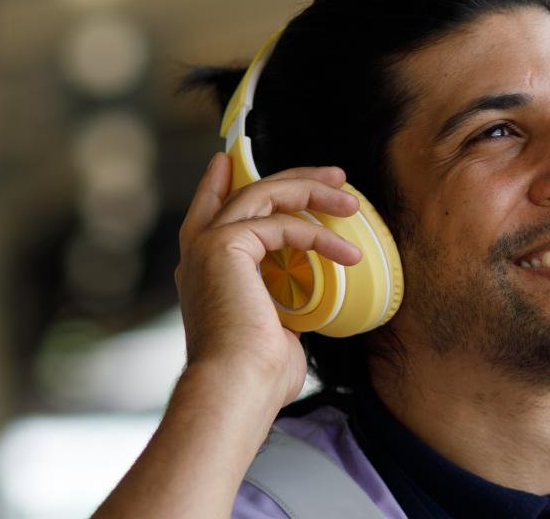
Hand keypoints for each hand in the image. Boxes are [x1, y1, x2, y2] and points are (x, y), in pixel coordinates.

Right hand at [172, 152, 362, 407]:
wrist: (236, 388)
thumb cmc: (257, 374)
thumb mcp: (273, 328)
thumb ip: (280, 302)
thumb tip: (306, 299)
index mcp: (203, 273)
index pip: (207, 213)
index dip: (216, 184)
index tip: (227, 161)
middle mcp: (198, 254)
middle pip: (244, 193)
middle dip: (292, 178)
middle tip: (334, 176)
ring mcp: (207, 246)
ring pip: (262, 194)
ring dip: (311, 191)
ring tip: (351, 200)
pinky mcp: (222, 245)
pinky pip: (280, 223)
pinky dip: (318, 235)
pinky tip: (348, 253)